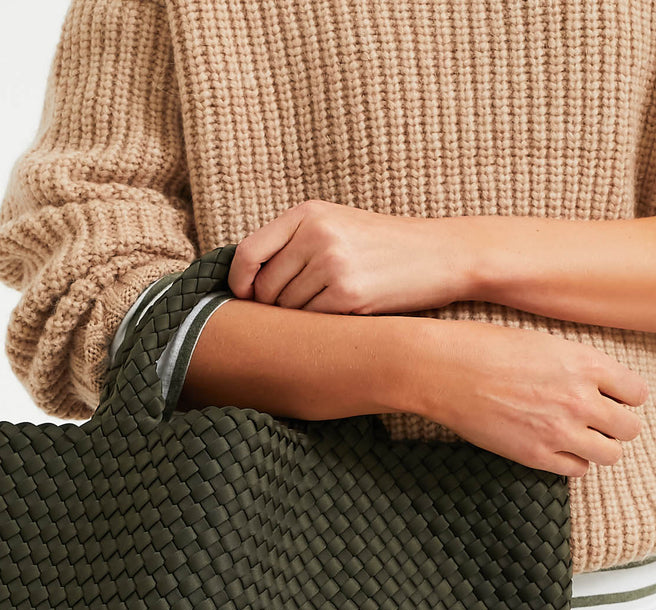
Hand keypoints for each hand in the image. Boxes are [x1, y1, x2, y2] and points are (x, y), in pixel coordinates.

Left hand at [227, 198, 477, 314]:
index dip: (239, 282)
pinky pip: (312, 322)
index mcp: (308, 213)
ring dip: (301, 318)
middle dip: (273, 306)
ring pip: (287, 310)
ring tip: (330, 305)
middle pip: (265, 288)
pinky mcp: (348, 295)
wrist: (441, 254)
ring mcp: (332, 264)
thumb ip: (293, 243)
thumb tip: (246, 284)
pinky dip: (322, 325)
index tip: (243, 298)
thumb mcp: (337, 225)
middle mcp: (316, 235)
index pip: (247, 252)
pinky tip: (344, 314)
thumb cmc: (385, 246)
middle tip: (300, 308)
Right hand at [388, 319, 648, 476]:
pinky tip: (558, 448)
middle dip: (616, 425)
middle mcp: (579, 399)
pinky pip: (576, 470)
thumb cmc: (487, 348)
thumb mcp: (545, 343)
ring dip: (599, 447)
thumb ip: (578, 365)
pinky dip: (573, 462)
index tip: (611, 398)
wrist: (446, 371)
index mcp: (585, 364)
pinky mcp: (535, 455)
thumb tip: (596, 384)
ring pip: (610, 454)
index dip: (624, 397)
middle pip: (628, 428)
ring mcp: (558, 431)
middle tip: (598, 422)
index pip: (635, 392)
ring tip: (581, 438)